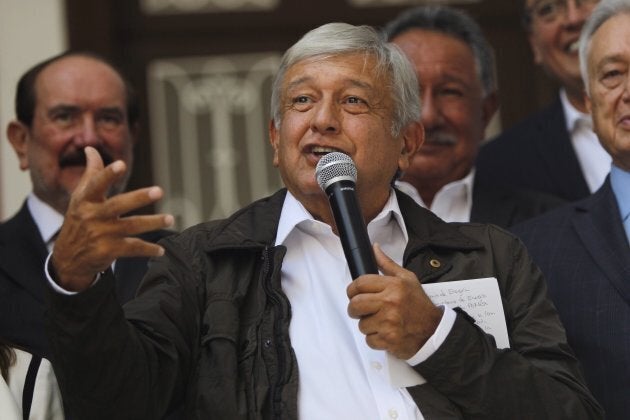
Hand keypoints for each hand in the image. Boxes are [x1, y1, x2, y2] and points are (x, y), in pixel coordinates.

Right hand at [51, 146, 173, 291]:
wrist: (68, 259)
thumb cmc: (79, 221)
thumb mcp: (80, 198)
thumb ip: (91, 173)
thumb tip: (91, 148)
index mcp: (85, 200)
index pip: (96, 184)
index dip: (108, 174)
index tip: (121, 164)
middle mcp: (92, 216)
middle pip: (118, 205)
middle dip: (139, 197)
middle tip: (159, 191)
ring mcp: (100, 234)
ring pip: (130, 226)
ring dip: (152, 222)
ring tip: (169, 219)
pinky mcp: (107, 251)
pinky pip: (132, 248)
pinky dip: (147, 249)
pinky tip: (161, 250)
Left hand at [346, 244, 441, 358]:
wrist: (434, 330)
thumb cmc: (419, 305)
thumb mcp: (407, 279)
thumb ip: (387, 264)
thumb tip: (374, 249)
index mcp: (393, 286)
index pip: (360, 283)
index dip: (353, 289)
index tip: (354, 293)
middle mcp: (390, 303)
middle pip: (355, 304)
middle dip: (355, 308)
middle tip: (363, 310)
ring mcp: (389, 322)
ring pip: (361, 324)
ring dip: (368, 325)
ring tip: (381, 322)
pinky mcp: (388, 339)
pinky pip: (368, 340)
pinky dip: (375, 339)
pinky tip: (386, 332)